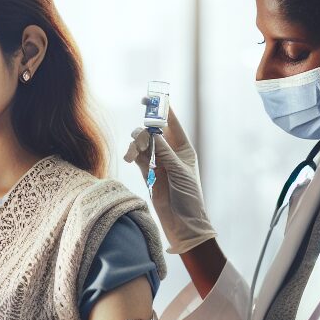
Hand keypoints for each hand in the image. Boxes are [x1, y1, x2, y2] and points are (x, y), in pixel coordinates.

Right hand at [124, 109, 216, 253]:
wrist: (182, 222)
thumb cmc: (189, 197)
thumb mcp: (179, 172)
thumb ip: (165, 152)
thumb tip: (153, 134)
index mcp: (183, 149)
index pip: (172, 124)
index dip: (164, 109)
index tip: (153, 97)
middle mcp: (169, 152)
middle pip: (154, 130)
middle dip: (145, 128)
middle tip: (141, 132)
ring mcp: (156, 161)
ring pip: (142, 142)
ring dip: (137, 143)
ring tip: (136, 152)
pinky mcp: (146, 172)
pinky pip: (135, 156)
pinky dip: (131, 153)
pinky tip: (130, 157)